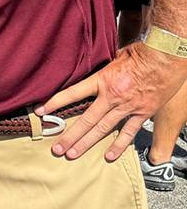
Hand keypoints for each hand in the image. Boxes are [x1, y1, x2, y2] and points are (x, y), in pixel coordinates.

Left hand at [36, 42, 186, 160]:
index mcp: (102, 80)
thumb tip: (89, 70)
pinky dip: (118, 145)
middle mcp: (112, 96)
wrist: (167, 55)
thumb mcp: (113, 57)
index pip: (72, 93)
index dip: (55, 103)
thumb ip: (101, 70)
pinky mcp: (142, 112)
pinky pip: (128, 132)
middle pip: (85, 120)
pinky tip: (108, 156)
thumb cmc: (140, 52)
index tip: (40, 112)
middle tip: (56, 148)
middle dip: (69, 136)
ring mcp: (127, 106)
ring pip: (102, 129)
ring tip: (72, 154)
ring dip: (86, 143)